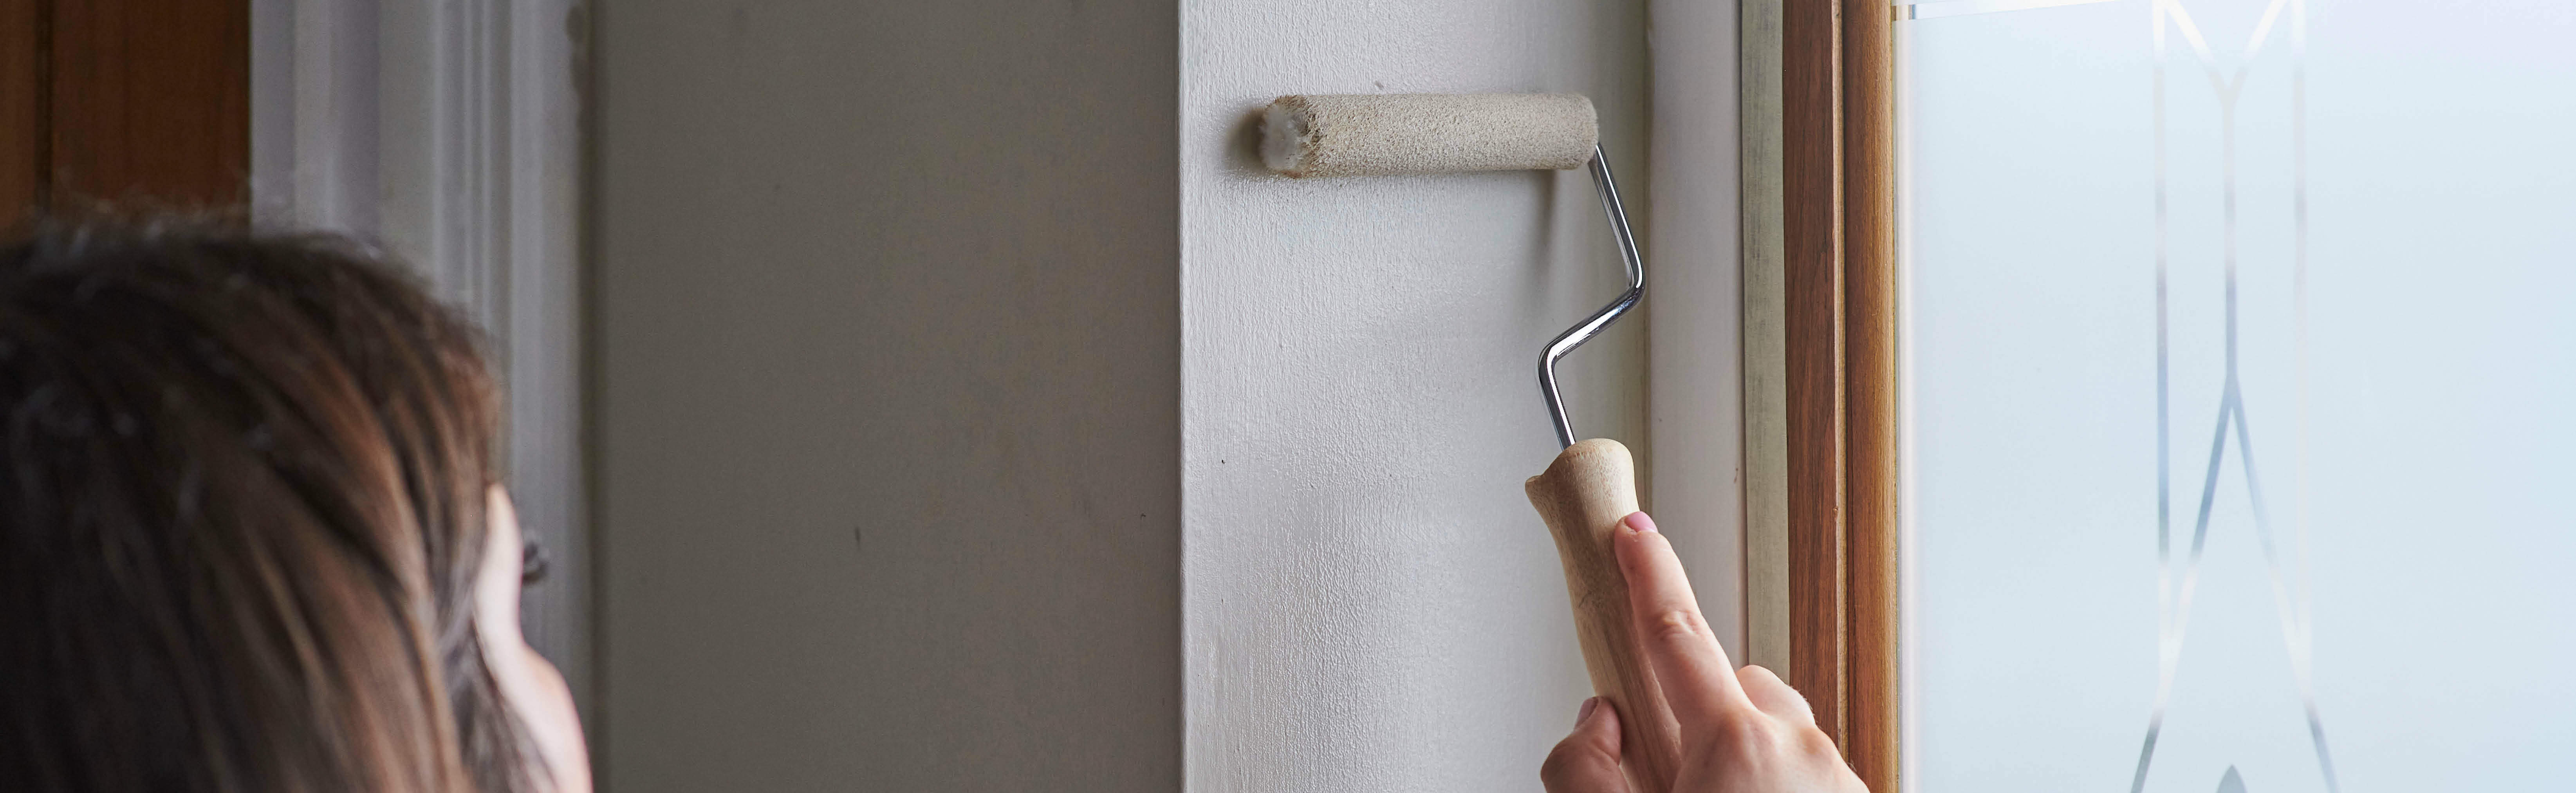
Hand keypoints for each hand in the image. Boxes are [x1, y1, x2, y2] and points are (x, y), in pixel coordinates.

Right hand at [1540, 512, 1868, 792]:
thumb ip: (1583, 769)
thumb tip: (1599, 721)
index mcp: (1735, 744)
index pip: (1676, 631)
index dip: (1648, 573)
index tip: (1635, 532)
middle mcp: (1799, 750)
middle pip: (1737, 685)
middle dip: (1703, 707)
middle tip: (1675, 767)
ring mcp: (1838, 778)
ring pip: (1779, 728)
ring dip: (1746, 753)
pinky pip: (1811, 767)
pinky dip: (1781, 783)